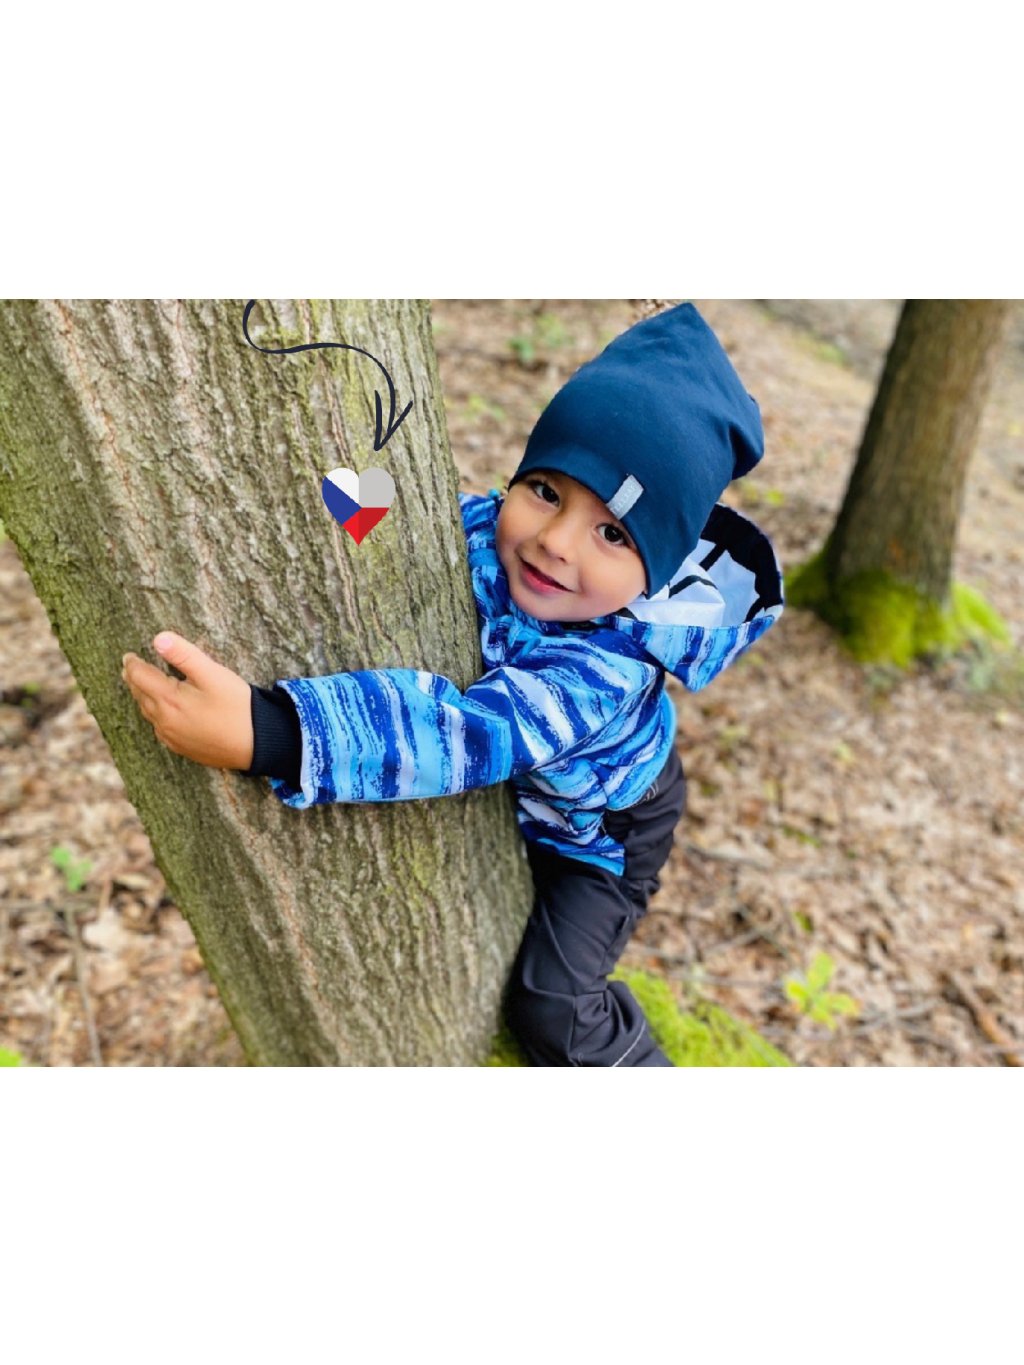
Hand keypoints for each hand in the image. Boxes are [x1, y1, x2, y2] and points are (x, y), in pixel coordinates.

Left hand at [121, 632, 253, 770]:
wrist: (257, 743)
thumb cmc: (237, 707)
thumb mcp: (213, 674)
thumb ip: (184, 655)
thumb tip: (158, 638)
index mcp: (169, 700)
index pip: (139, 677)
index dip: (132, 664)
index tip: (128, 656)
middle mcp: (164, 721)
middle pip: (140, 696)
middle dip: (134, 680)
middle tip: (130, 668)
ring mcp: (172, 737)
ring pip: (148, 713)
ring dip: (143, 698)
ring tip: (141, 687)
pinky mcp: (183, 748)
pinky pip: (160, 729)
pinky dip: (155, 715)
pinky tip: (162, 713)